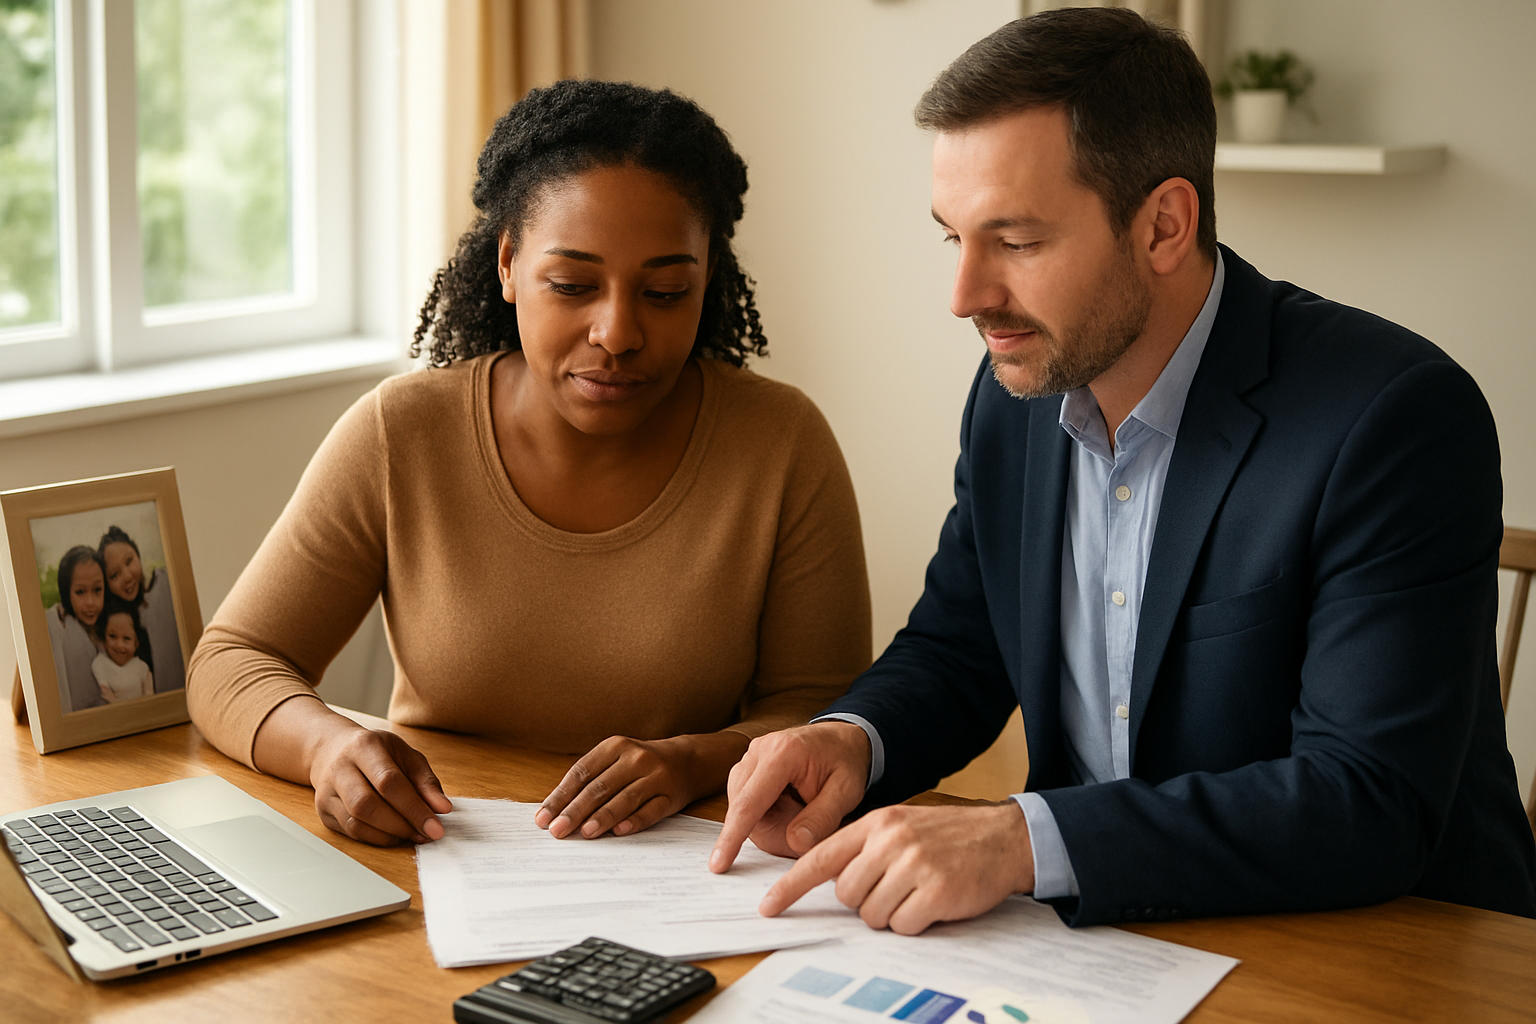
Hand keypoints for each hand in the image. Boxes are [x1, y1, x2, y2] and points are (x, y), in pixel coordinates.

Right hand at [308, 725, 452, 845]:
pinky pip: (350, 832)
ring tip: (412, 834)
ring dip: (389, 835)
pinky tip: (393, 835)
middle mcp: (340, 768)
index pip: (389, 782)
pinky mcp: (324, 811)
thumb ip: (426, 781)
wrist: (333, 748)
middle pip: (367, 805)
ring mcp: (327, 791)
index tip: (436, 827)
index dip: (414, 808)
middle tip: (425, 834)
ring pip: (355, 823)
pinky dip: (376, 838)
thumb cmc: (375, 751)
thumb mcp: (405, 755)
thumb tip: (443, 808)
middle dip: (401, 825)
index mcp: (364, 746)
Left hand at [536, 731, 748, 839]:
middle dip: (575, 811)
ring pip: (625, 798)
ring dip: (603, 817)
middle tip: (558, 830)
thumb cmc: (639, 765)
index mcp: (615, 746)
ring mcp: (656, 776)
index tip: (543, 817)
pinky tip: (619, 832)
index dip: (561, 796)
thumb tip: (555, 811)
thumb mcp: (615, 760)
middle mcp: (636, 758)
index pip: (581, 772)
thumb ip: (589, 781)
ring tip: (584, 833)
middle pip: (600, 787)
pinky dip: (634, 821)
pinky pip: (651, 810)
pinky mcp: (672, 795)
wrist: (687, 761)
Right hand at [709, 721, 869, 872]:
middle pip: (744, 810)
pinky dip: (767, 816)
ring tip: (804, 811)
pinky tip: (791, 806)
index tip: (719, 863)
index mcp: (782, 753)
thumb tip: (794, 843)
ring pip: (743, 810)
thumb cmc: (844, 761)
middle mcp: (758, 751)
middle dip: (772, 832)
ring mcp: (749, 758)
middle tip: (809, 830)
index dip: (733, 837)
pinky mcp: (747, 768)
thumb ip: (821, 819)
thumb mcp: (846, 792)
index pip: (749, 803)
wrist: (842, 738)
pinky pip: (747, 805)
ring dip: (771, 824)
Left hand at [760, 802, 1035, 934]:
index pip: (820, 858)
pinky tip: (933, 902)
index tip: (769, 907)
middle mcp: (890, 840)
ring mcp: (913, 864)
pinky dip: (915, 922)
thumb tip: (834, 882)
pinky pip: (903, 925)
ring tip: (918, 891)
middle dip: (867, 901)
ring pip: (873, 914)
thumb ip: (866, 848)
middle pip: (847, 895)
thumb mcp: (902, 826)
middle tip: (896, 887)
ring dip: (892, 913)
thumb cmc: (950, 836)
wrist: (1004, 837)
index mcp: (876, 823)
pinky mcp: (936, 890)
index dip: (791, 886)